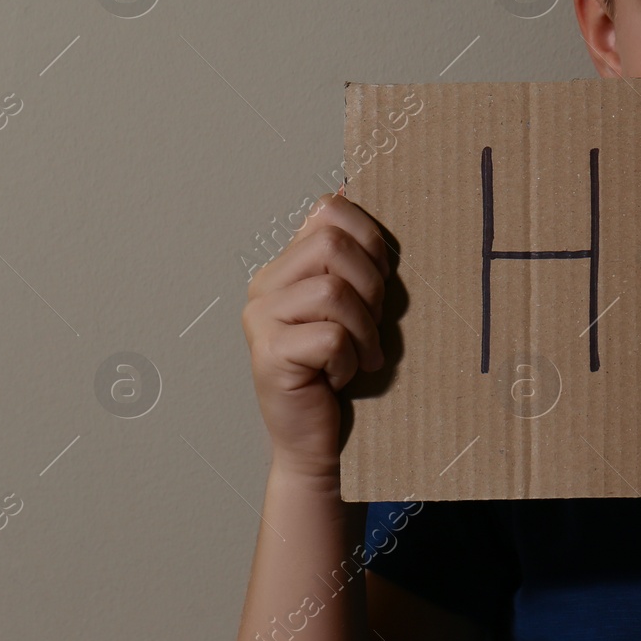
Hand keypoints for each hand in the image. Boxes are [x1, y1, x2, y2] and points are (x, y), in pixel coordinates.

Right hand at [241, 192, 389, 481]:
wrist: (319, 438)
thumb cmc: (342, 369)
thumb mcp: (356, 306)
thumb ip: (353, 261)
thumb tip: (358, 202)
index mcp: (285, 266)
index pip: (328, 212)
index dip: (370, 240)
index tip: (380, 280)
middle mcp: (264, 286)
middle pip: (332, 245)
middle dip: (371, 287)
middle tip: (371, 327)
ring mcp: (260, 320)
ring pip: (333, 291)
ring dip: (364, 330)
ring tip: (359, 356)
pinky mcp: (268, 356)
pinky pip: (330, 336)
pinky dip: (349, 359)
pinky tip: (339, 376)